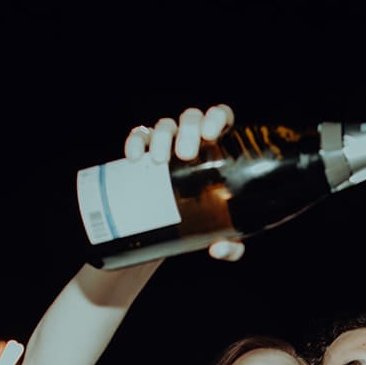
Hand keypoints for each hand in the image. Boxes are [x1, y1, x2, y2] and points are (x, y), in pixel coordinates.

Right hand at [124, 104, 244, 261]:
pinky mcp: (146, 152)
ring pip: (165, 125)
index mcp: (218, 145)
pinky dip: (136, 142)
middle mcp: (193, 138)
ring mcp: (169, 143)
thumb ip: (231, 246)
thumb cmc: (208, 223)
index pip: (220, 116)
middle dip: (188, 130)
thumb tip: (219, 248)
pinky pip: (139, 137)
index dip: (216, 117)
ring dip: (162, 136)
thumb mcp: (223, 234)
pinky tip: (134, 157)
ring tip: (160, 160)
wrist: (174, 229)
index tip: (212, 135)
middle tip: (186, 155)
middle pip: (191, 118)